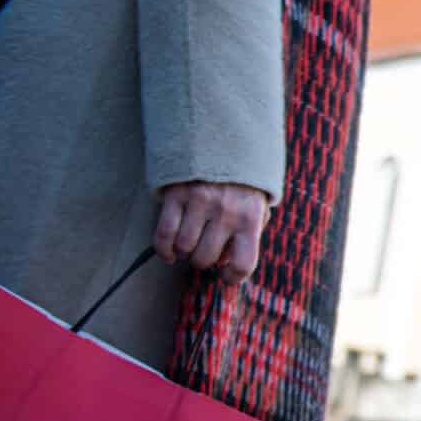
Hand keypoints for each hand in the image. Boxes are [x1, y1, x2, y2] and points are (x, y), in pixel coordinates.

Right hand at [155, 181, 270, 283]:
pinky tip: (169, 252)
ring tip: (190, 243)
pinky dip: (164, 249)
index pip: (243, 264)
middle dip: (203, 261)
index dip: (232, 278)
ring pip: (183, 249)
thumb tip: (225, 263)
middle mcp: (225, 213)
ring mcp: (199, 203)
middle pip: (205, 259)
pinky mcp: (175, 195)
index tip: (225, 276)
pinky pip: (163, 234)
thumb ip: (248, 236)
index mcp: (250, 218)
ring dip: (183, 252)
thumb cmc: (242, 184)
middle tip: (204, 251)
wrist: (224, 141)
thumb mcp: (257, 208)